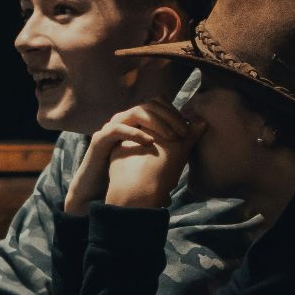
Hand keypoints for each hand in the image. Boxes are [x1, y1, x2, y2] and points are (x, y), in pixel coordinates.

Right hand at [64, 99, 200, 213]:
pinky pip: (118, 128)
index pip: (158, 104)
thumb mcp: (155, 158)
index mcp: (137, 122)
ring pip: (136, 111)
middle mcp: (125, 120)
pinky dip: (136, 133)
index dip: (175, 113)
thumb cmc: (127, 174)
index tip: (190, 128)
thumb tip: (196, 136)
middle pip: (150, 104)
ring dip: (157, 122)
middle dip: (170, 116)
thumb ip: (173, 146)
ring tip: (172, 137)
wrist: (98, 190)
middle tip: (184, 132)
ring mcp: (112, 128)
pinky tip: (150, 143)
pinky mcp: (100, 139)